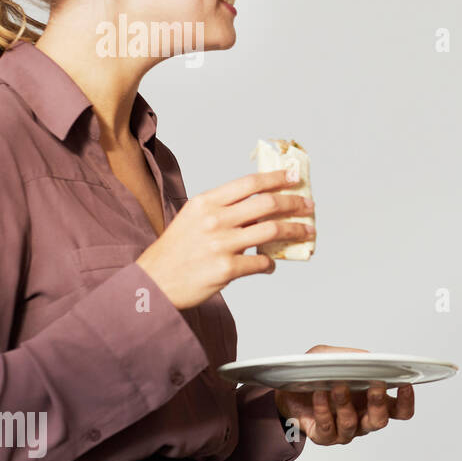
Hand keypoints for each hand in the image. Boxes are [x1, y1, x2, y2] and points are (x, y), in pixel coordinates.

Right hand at [136, 169, 314, 309]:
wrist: (153, 282)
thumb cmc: (176, 250)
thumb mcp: (193, 219)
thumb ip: (224, 211)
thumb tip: (261, 209)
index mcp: (206, 203)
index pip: (249, 184)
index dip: (276, 178)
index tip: (294, 177)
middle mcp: (215, 219)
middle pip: (267, 204)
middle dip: (294, 203)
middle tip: (308, 205)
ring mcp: (221, 244)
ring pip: (272, 231)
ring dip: (295, 230)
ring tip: (306, 231)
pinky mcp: (227, 268)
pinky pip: (262, 263)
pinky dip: (271, 264)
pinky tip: (270, 265)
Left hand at [275, 345, 414, 444]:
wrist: (287, 393)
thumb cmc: (317, 375)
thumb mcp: (330, 356)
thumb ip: (350, 356)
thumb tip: (367, 358)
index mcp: (374, 402)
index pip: (400, 409)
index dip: (406, 400)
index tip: (405, 383)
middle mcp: (363, 419)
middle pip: (381, 421)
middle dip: (378, 402)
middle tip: (375, 385)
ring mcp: (345, 431)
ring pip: (352, 424)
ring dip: (345, 403)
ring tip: (338, 385)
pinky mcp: (325, 437)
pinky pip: (328, 428)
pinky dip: (323, 409)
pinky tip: (319, 394)